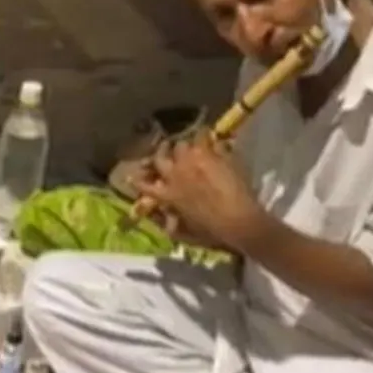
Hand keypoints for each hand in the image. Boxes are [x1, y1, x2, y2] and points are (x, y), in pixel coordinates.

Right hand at [131, 130, 262, 250]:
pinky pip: (209, 140)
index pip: (145, 184)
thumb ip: (173, 224)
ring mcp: (196, 160)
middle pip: (161, 156)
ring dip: (186, 146)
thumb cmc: (212, 232)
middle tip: (167, 151)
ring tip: (194, 147)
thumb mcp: (187, 233)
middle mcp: (177, 174)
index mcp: (168, 195)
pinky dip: (211, 142)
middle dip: (162, 153)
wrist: (239, 220)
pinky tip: (216, 144)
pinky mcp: (215, 154)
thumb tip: (167, 220)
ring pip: (183, 144)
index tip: (133, 176)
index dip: (138, 180)